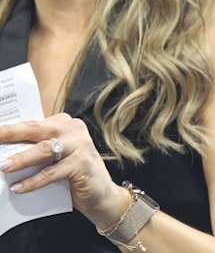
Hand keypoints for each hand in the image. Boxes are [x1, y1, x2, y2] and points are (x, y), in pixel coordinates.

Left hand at [0, 113, 128, 230]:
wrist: (100, 194)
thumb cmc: (72, 173)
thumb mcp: (55, 157)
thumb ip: (37, 149)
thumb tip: (4, 154)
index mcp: (64, 124)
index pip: (32, 123)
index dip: (11, 128)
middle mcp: (73, 130)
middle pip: (37, 129)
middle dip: (11, 133)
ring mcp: (80, 146)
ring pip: (45, 149)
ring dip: (22, 158)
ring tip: (4, 166)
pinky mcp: (82, 164)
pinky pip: (52, 173)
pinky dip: (34, 181)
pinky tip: (19, 188)